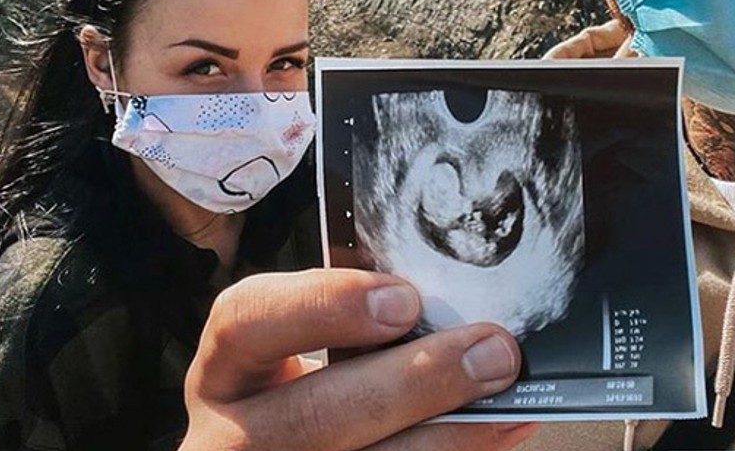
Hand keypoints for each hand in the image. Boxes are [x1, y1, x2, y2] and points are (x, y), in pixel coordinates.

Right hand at [180, 268, 538, 450]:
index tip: (405, 298)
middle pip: (314, 415)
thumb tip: (451, 301)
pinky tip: (495, 437)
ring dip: (447, 437)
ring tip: (508, 405)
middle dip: (415, 382)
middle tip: (490, 351)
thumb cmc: (300, 396)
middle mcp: (230, 438)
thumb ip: (349, 326)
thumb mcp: (300, 356)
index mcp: (226, 371)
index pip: (246, 320)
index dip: (324, 305)